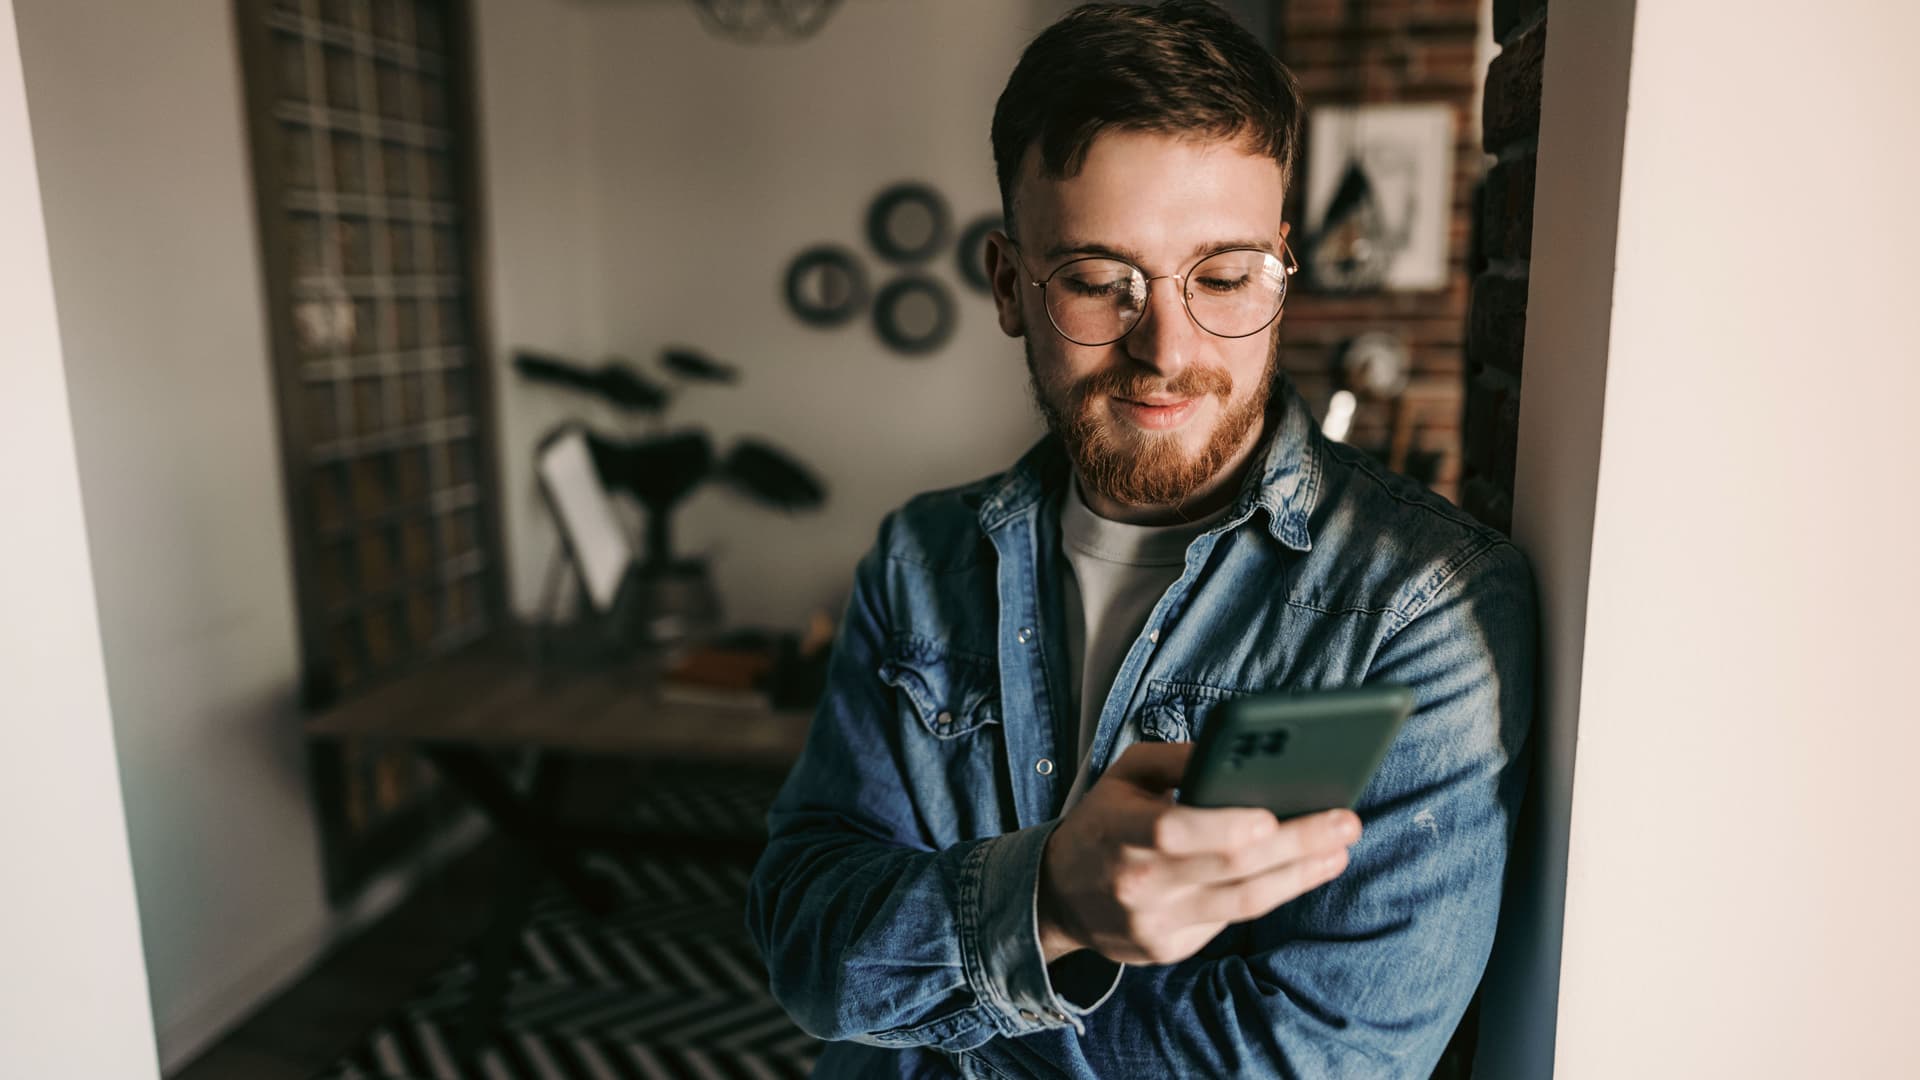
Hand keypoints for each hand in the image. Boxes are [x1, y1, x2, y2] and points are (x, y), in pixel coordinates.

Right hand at [1037, 741, 1360, 965]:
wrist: (1058, 896)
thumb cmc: (1104, 822)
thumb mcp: (1124, 774)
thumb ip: (1177, 759)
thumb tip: (1237, 751)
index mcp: (1119, 833)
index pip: (1174, 832)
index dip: (1226, 827)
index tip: (1273, 816)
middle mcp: (1137, 885)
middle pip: (1231, 868)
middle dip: (1297, 843)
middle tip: (1345, 822)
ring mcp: (1155, 924)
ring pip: (1244, 902)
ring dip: (1300, 874)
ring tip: (1338, 850)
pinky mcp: (1171, 950)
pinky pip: (1231, 921)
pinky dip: (1272, 893)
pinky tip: (1303, 872)